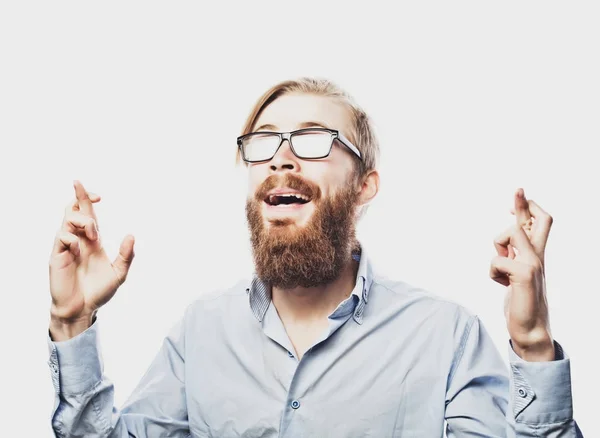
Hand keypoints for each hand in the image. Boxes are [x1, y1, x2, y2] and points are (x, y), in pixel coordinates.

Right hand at [49, 180, 134, 340]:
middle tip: (94, 196)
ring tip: (94, 234)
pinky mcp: (57, 256)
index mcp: (92, 241)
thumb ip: (126, 256)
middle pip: (74, 210)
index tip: (99, 196)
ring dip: (83, 220)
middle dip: (80, 196)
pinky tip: (78, 250)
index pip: (88, 214)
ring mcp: (66, 247)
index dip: (88, 200)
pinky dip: (72, 238)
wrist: (82, 310)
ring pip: (68, 219)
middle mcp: (78, 240)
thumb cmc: (98, 292)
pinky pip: (62, 237)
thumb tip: (131, 236)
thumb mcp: (119, 274)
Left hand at [489, 188, 554, 361]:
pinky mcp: (524, 275)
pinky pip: (497, 260)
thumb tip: (506, 242)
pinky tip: (501, 285)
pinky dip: (493, 272)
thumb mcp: (516, 274)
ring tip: (502, 271)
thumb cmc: (521, 301)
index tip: (517, 198)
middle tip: (517, 187)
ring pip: (508, 235)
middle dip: (523, 203)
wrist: (530, 329)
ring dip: (497, 249)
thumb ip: (514, 256)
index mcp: (536, 255)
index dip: (528, 209)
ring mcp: (533, 264)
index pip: (539, 224)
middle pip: (536, 221)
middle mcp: (537, 256)